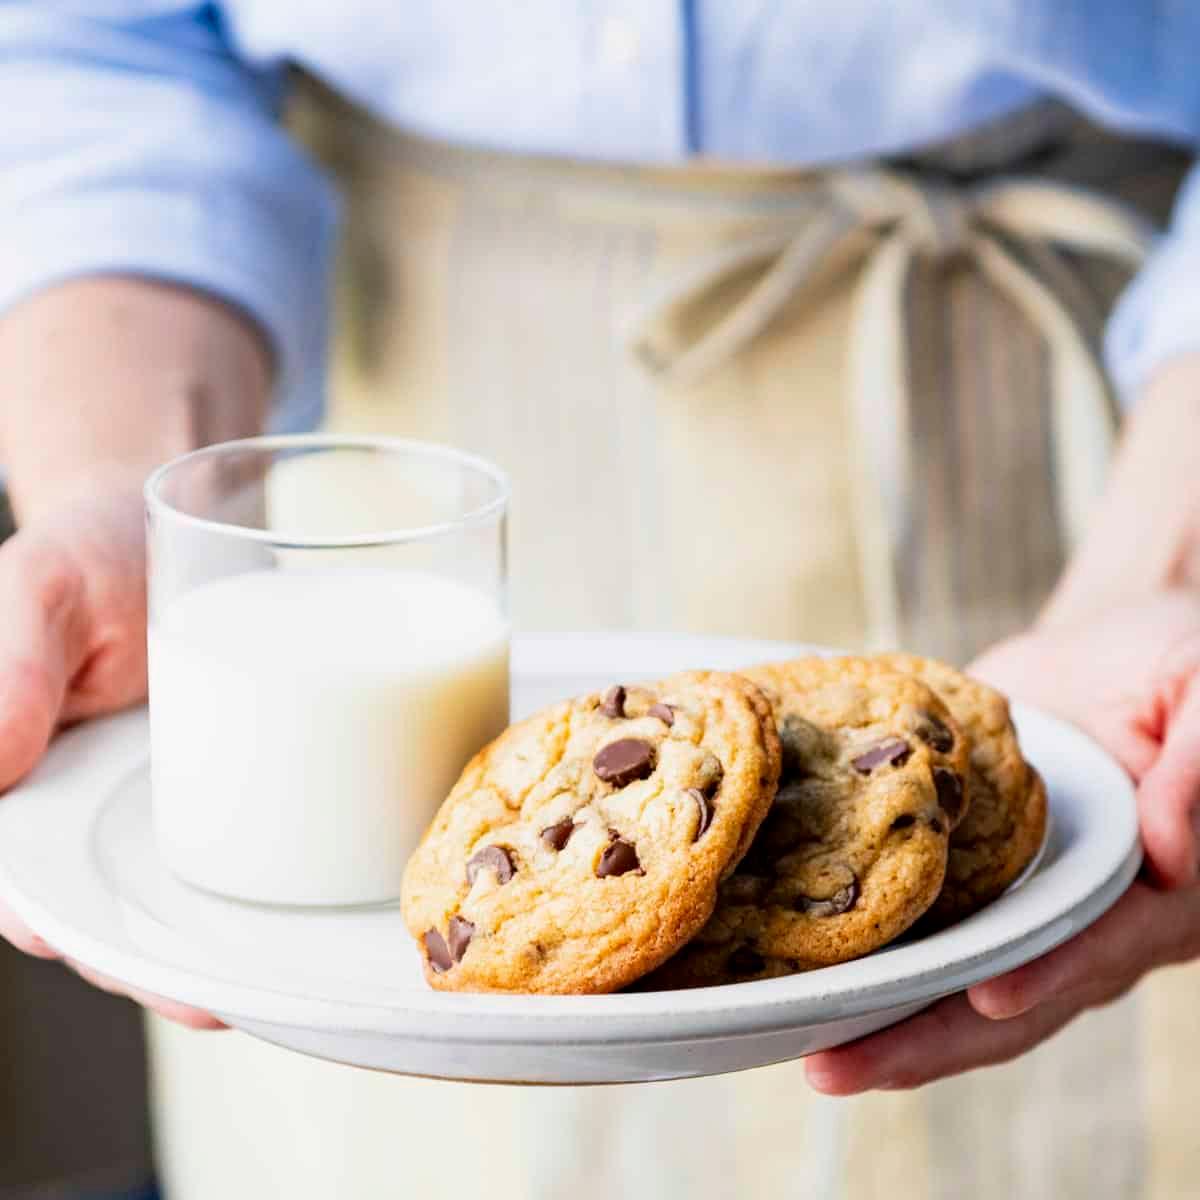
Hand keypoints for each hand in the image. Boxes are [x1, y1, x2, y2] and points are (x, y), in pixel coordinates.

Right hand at [0, 476, 222, 1028]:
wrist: (172, 517)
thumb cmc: (87, 551)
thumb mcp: (41, 585)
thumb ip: (12, 666)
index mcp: (18, 778)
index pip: (24, 876)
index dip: (60, 924)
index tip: (101, 953)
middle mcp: (82, 804)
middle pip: (103, 905)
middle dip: (149, 960)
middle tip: (211, 998)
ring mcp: (156, 799)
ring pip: (171, 891)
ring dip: (208, 941)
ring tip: (266, 980)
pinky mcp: (225, 776)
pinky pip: (239, 837)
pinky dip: (264, 877)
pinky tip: (307, 907)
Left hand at [806, 591, 1199, 1092]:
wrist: (1105, 654)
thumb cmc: (1168, 664)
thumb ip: (1196, 764)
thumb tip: (1170, 852)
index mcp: (1147, 889)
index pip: (1095, 944)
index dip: (1044, 975)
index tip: (986, 998)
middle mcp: (1082, 918)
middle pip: (1009, 994)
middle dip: (927, 1037)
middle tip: (835, 1067)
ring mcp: (1019, 904)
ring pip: (953, 977)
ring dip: (884, 1019)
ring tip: (806, 1051)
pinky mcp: (967, 876)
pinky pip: (921, 925)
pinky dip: (871, 954)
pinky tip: (804, 975)